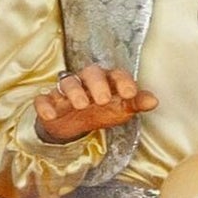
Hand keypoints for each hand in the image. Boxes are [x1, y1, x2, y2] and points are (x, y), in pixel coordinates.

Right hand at [31, 67, 154, 143]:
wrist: (75, 124)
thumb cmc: (102, 110)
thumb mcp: (121, 108)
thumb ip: (136, 103)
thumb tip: (153, 101)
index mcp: (107, 80)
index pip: (116, 74)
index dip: (123, 81)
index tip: (130, 93)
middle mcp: (87, 81)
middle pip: (91, 72)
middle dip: (97, 84)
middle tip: (102, 99)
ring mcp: (66, 90)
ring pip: (68, 82)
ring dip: (74, 91)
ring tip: (81, 104)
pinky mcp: (49, 101)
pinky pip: (44, 99)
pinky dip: (46, 106)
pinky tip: (51, 114)